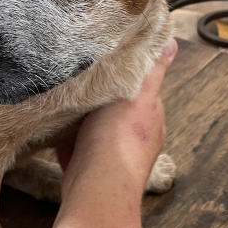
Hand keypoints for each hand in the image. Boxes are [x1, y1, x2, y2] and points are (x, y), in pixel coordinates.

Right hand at [60, 39, 176, 200]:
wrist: (96, 186)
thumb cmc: (119, 137)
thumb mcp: (137, 94)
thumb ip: (152, 69)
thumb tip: (171, 42)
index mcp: (152, 118)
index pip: (140, 89)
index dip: (124, 77)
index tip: (105, 64)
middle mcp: (136, 138)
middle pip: (115, 108)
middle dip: (100, 98)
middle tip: (80, 79)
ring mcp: (112, 154)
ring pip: (94, 126)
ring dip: (81, 118)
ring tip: (66, 100)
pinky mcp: (89, 165)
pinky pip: (77, 145)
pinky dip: (68, 137)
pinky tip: (57, 127)